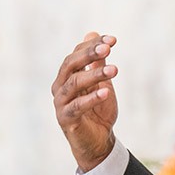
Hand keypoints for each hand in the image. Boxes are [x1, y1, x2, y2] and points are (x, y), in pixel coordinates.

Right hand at [51, 32, 119, 171]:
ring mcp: (61, 103)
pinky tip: (106, 92)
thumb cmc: (98, 110)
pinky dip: (91, 99)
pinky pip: (77, 107)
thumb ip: (97, 62)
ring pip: (74, 83)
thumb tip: (93, 33)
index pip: (76, 54)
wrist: (98, 142)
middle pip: (70, 65)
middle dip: (89, 54)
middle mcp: (60, 86)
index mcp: (67, 75)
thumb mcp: (101, 82)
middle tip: (108, 48)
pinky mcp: (66, 119)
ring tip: (114, 69)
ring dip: (94, 75)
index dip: (92, 45)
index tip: (112, 40)